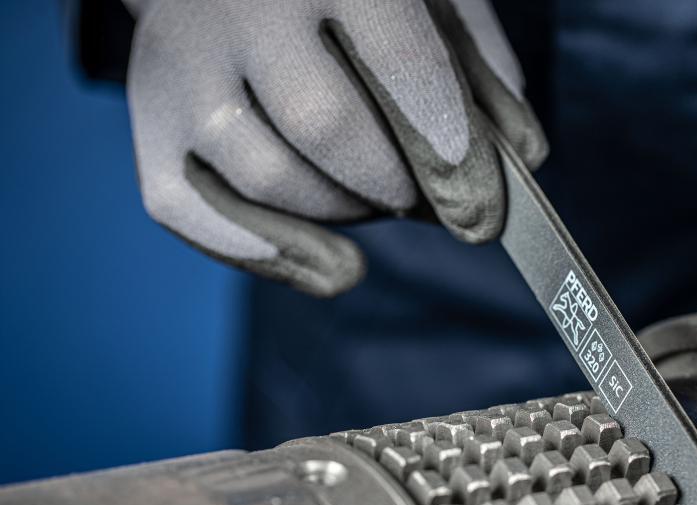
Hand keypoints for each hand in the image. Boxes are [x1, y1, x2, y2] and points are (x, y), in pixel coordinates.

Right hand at [123, 0, 546, 295]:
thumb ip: (480, 66)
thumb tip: (523, 154)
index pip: (400, 64)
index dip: (451, 150)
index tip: (484, 213)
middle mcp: (242, 10)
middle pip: (328, 129)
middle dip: (395, 186)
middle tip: (421, 195)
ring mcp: (182, 68)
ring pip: (269, 179)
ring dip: (343, 214)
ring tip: (372, 194)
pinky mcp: (149, 123)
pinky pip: (193, 215)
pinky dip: (270, 254)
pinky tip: (330, 264)